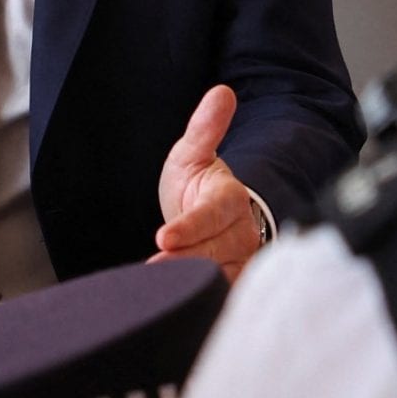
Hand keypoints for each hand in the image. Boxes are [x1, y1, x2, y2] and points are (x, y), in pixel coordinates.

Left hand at [153, 84, 262, 281]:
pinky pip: (224, 293)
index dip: (190, 227)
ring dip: (192, 282)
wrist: (210, 214)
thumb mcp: (192, 154)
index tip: (163, 237)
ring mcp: (240, 258)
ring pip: (220, 274)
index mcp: (230, 197)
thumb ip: (205, 127)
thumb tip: (221, 92)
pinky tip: (180, 305)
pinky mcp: (236, 281)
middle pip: (215, 249)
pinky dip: (205, 298)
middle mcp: (240, 231)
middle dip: (185, 259)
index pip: (213, 214)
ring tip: (160, 289)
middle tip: (156, 267)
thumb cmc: (198, 184)